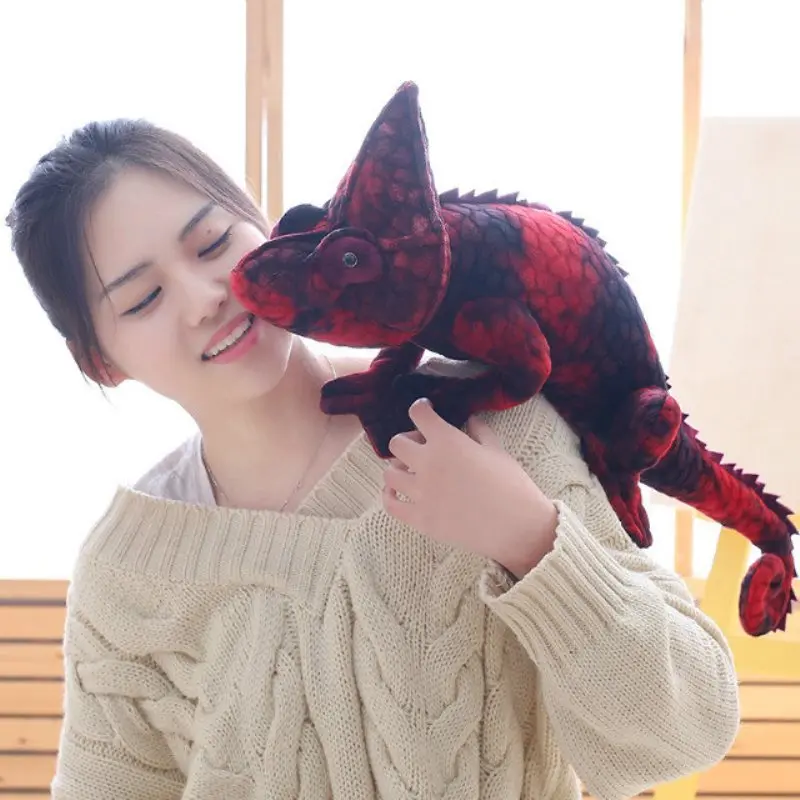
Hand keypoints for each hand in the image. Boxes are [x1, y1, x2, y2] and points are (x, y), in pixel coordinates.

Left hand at [383, 398, 557, 577]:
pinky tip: (397, 492)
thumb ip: (480, 432)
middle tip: (420, 446)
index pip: (419, 414)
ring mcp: (421, 493)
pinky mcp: (420, 519)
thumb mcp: (498, 451)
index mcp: (448, 441)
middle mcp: (428, 463)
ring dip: (398, 468)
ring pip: (389, 473)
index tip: (425, 410)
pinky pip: (390, 505)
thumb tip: (470, 420)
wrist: (518, 528)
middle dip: (407, 441)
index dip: (421, 408)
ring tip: (409, 471)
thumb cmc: (512, 486)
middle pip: (397, 443)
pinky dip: (390, 496)